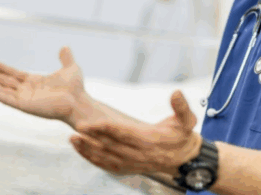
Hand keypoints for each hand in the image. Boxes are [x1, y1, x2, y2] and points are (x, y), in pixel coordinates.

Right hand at [0, 47, 85, 124]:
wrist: (78, 101)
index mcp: (36, 81)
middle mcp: (28, 90)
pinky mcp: (25, 105)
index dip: (4, 68)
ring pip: (4, 91)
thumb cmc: (76, 88)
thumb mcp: (70, 68)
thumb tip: (65, 47)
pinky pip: (7, 99)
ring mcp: (25, 98)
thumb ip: (65, 58)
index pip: (16, 74)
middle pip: (6, 82)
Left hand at [70, 90, 200, 176]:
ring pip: (106, 157)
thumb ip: (182, 107)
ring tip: (73, 139)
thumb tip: (176, 93)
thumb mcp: (188, 120)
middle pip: (111, 145)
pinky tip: (80, 150)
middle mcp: (139, 154)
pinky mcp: (129, 168)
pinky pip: (107, 165)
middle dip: (92, 137)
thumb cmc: (184, 136)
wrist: (186, 160)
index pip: (124, 133)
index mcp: (150, 139)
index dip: (106, 127)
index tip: (92, 122)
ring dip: (88, 149)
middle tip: (77, 127)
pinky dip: (92, 159)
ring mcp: (133, 163)